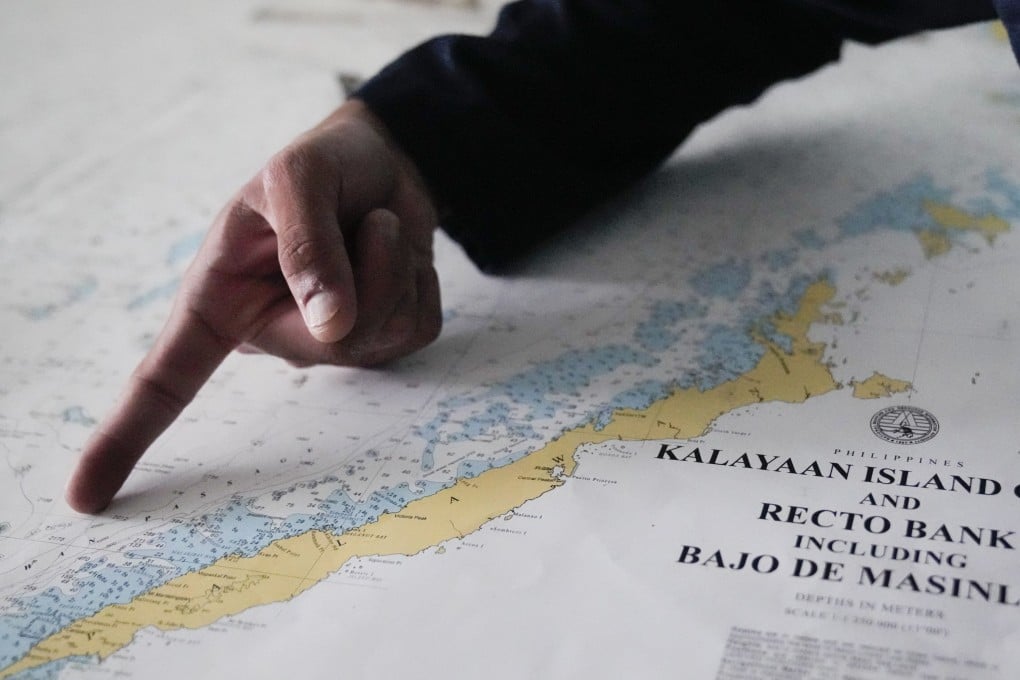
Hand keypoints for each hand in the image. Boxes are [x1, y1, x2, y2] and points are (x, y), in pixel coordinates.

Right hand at [65, 100, 441, 512]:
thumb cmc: (323, 168)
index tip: (82, 497)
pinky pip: (418, 326)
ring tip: (372, 226)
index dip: (124, 438)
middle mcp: (273, 334)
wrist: (384, 162)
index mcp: (222, 301)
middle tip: (358, 220)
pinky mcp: (387, 342)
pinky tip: (398, 252)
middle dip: (362, 269)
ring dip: (393, 261)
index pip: (165, 378)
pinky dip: (420, 274)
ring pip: (380, 334)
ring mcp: (332, 346)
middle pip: (328, 345)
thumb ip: (305, 245)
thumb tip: (330, 327)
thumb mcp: (296, 176)